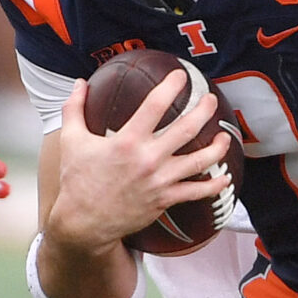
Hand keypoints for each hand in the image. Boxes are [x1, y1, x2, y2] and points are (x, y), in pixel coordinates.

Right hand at [43, 76, 229, 251]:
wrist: (83, 223)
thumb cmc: (77, 181)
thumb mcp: (71, 140)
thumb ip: (74, 108)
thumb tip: (79, 83)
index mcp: (127, 141)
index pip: (156, 105)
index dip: (172, 85)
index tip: (181, 75)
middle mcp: (148, 159)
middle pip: (187, 128)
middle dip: (204, 110)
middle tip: (211, 100)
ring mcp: (160, 181)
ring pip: (200, 160)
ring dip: (218, 146)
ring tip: (225, 136)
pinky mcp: (164, 200)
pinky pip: (197, 192)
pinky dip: (214, 185)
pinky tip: (224, 178)